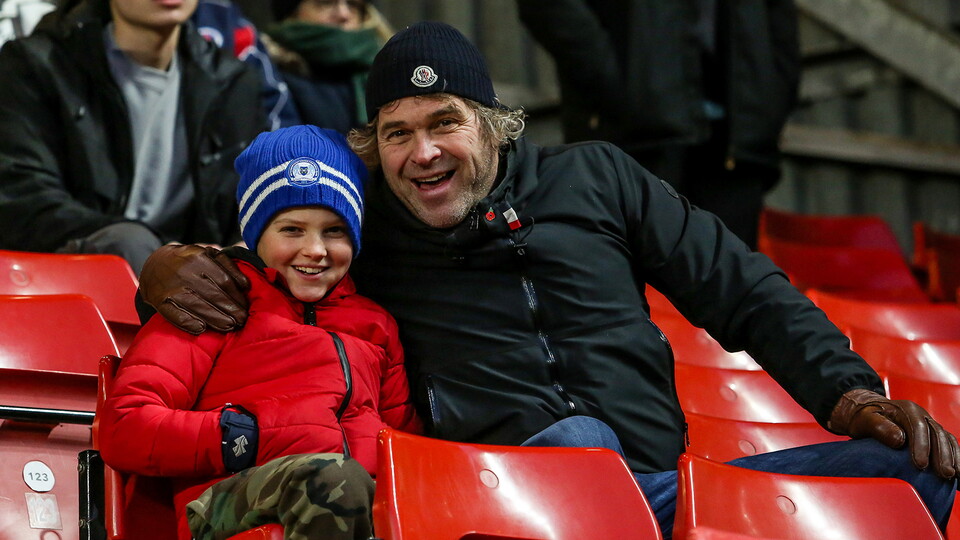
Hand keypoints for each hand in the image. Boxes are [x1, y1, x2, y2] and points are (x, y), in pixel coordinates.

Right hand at [139, 244, 250, 334]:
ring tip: (229, 327)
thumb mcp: (209, 255)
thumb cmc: (189, 261)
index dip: (237, 297)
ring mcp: (171, 287)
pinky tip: (201, 329)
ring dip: (215, 319)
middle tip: (242, 321)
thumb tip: (245, 285)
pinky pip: (174, 314)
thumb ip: (228, 266)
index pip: (224, 281)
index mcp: (199, 258)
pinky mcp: (159, 300)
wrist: (154, 263)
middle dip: (230, 310)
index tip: (246, 308)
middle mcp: (184, 272)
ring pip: (197, 306)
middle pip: (213, 295)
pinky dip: (188, 323)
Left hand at [829, 388, 959, 478]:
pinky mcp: (931, 434)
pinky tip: (957, 471)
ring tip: (953, 475)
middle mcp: (921, 415)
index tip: (921, 465)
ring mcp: (928, 424)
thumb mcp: (866, 419)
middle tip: (945, 473)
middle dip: (942, 455)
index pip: (918, 426)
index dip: (922, 446)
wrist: (865, 410)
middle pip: (936, 433)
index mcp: (906, 409)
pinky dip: (954, 456)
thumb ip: (880, 427)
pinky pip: (947, 444)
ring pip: (945, 439)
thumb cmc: (864, 416)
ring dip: (952, 457)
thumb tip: (899, 440)